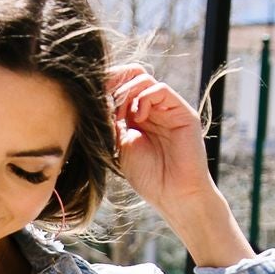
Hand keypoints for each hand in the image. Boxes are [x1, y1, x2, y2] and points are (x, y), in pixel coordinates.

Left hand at [109, 66, 252, 264]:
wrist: (174, 195)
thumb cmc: (148, 176)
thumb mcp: (120, 144)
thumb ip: (113, 120)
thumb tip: (99, 98)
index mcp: (137, 117)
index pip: (122, 87)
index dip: (108, 86)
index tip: (92, 95)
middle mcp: (154, 109)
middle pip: (131, 78)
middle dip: (115, 88)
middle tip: (108, 107)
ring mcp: (168, 110)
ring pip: (144, 80)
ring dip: (128, 93)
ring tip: (124, 116)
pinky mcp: (182, 112)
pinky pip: (161, 89)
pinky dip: (144, 98)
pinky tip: (139, 118)